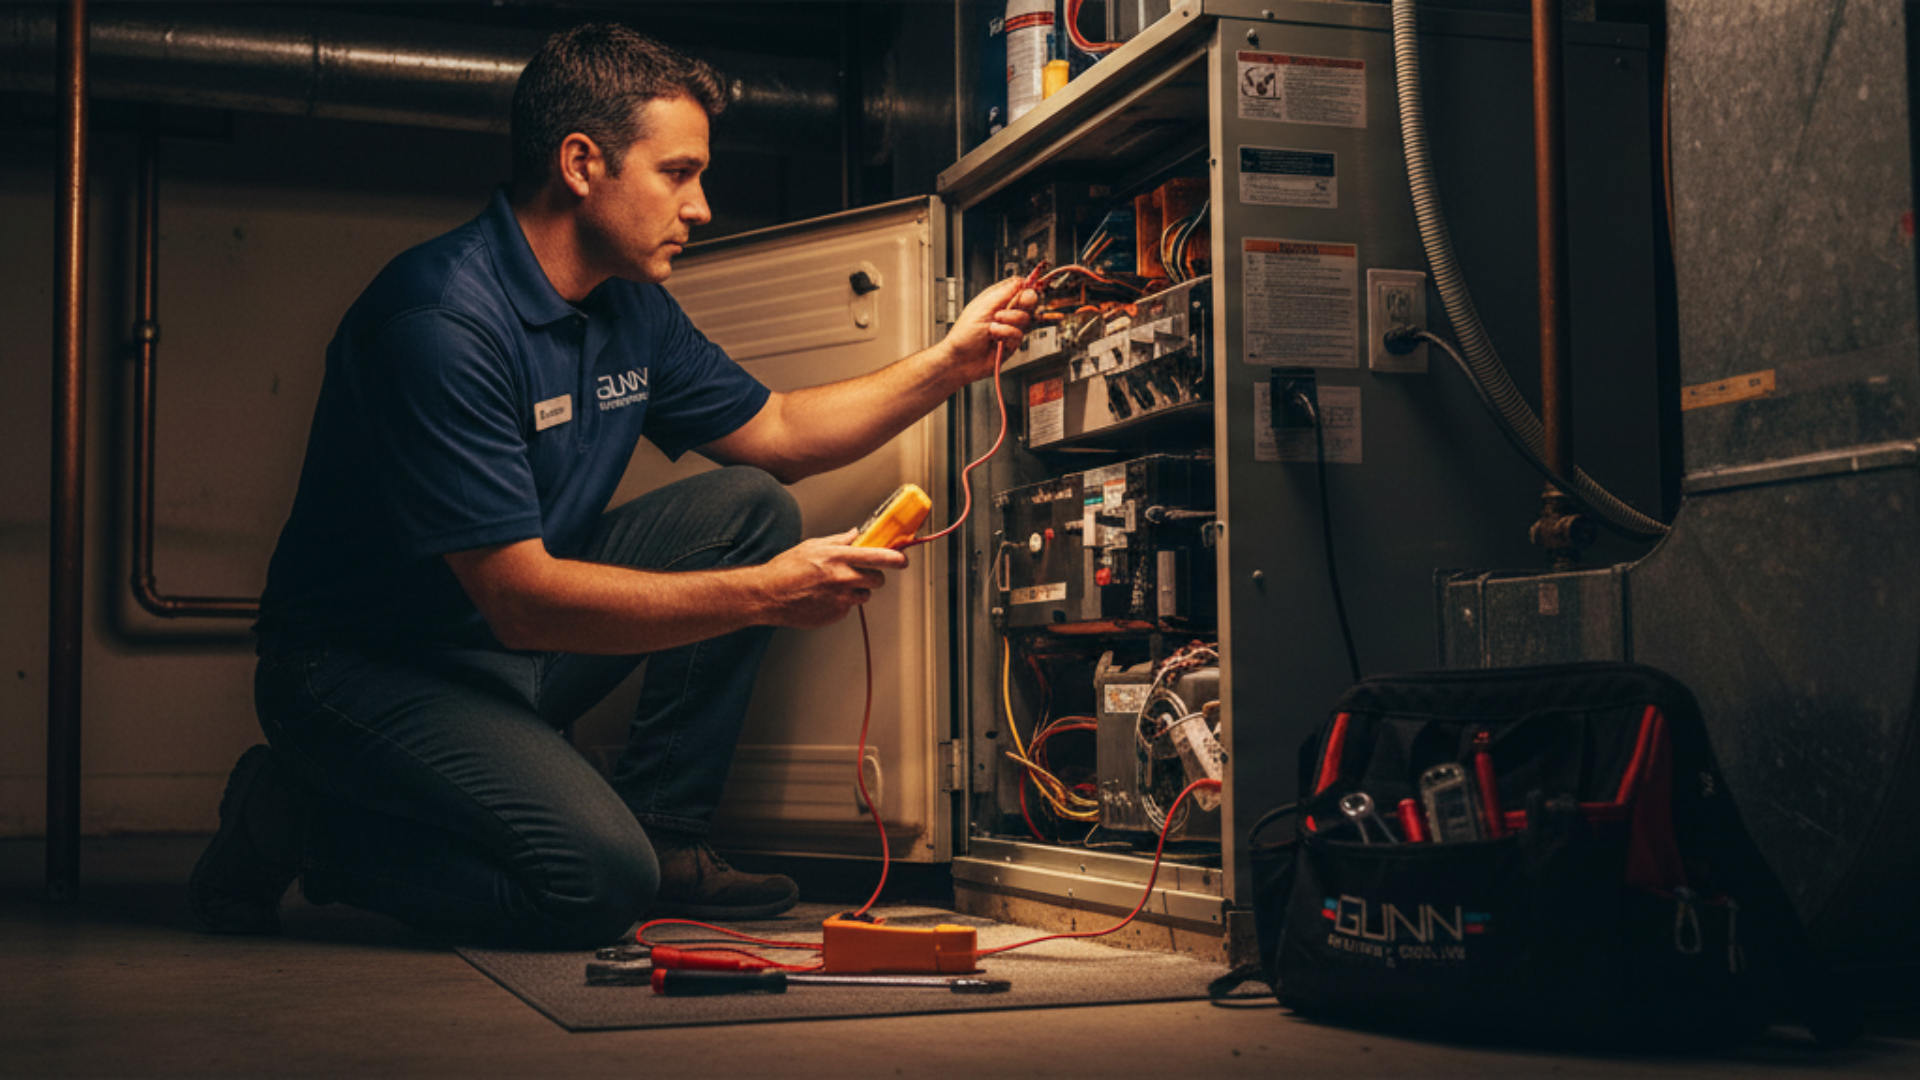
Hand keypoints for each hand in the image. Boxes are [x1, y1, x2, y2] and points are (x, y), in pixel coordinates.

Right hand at [755, 529, 909, 628]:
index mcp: (838, 557)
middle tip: (864, 573)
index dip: (895, 558)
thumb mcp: (813, 546)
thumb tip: (856, 534)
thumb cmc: (786, 569)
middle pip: (877, 579)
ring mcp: (840, 599)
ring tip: (836, 586)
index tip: (903, 559)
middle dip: (875, 576)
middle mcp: (842, 578)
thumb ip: (839, 541)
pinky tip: (825, 597)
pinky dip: (842, 603)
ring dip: (857, 590)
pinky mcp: (835, 614)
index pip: (878, 557)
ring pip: (865, 595)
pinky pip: (849, 608)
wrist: (768, 595)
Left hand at [940, 277, 1039, 383]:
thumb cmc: (963, 335)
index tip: (1027, 289)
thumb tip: (1020, 281)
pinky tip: (995, 337)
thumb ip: (1004, 294)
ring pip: (1025, 318)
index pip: (1017, 287)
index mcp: (995, 299)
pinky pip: (1019, 334)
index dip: (1024, 286)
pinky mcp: (1011, 343)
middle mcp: (1003, 312)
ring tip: (994, 325)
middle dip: (1022, 303)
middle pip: (1027, 301)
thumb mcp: (983, 307)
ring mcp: (1008, 328)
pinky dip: (1006, 334)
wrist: (960, 361)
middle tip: (1012, 306)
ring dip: (1010, 320)